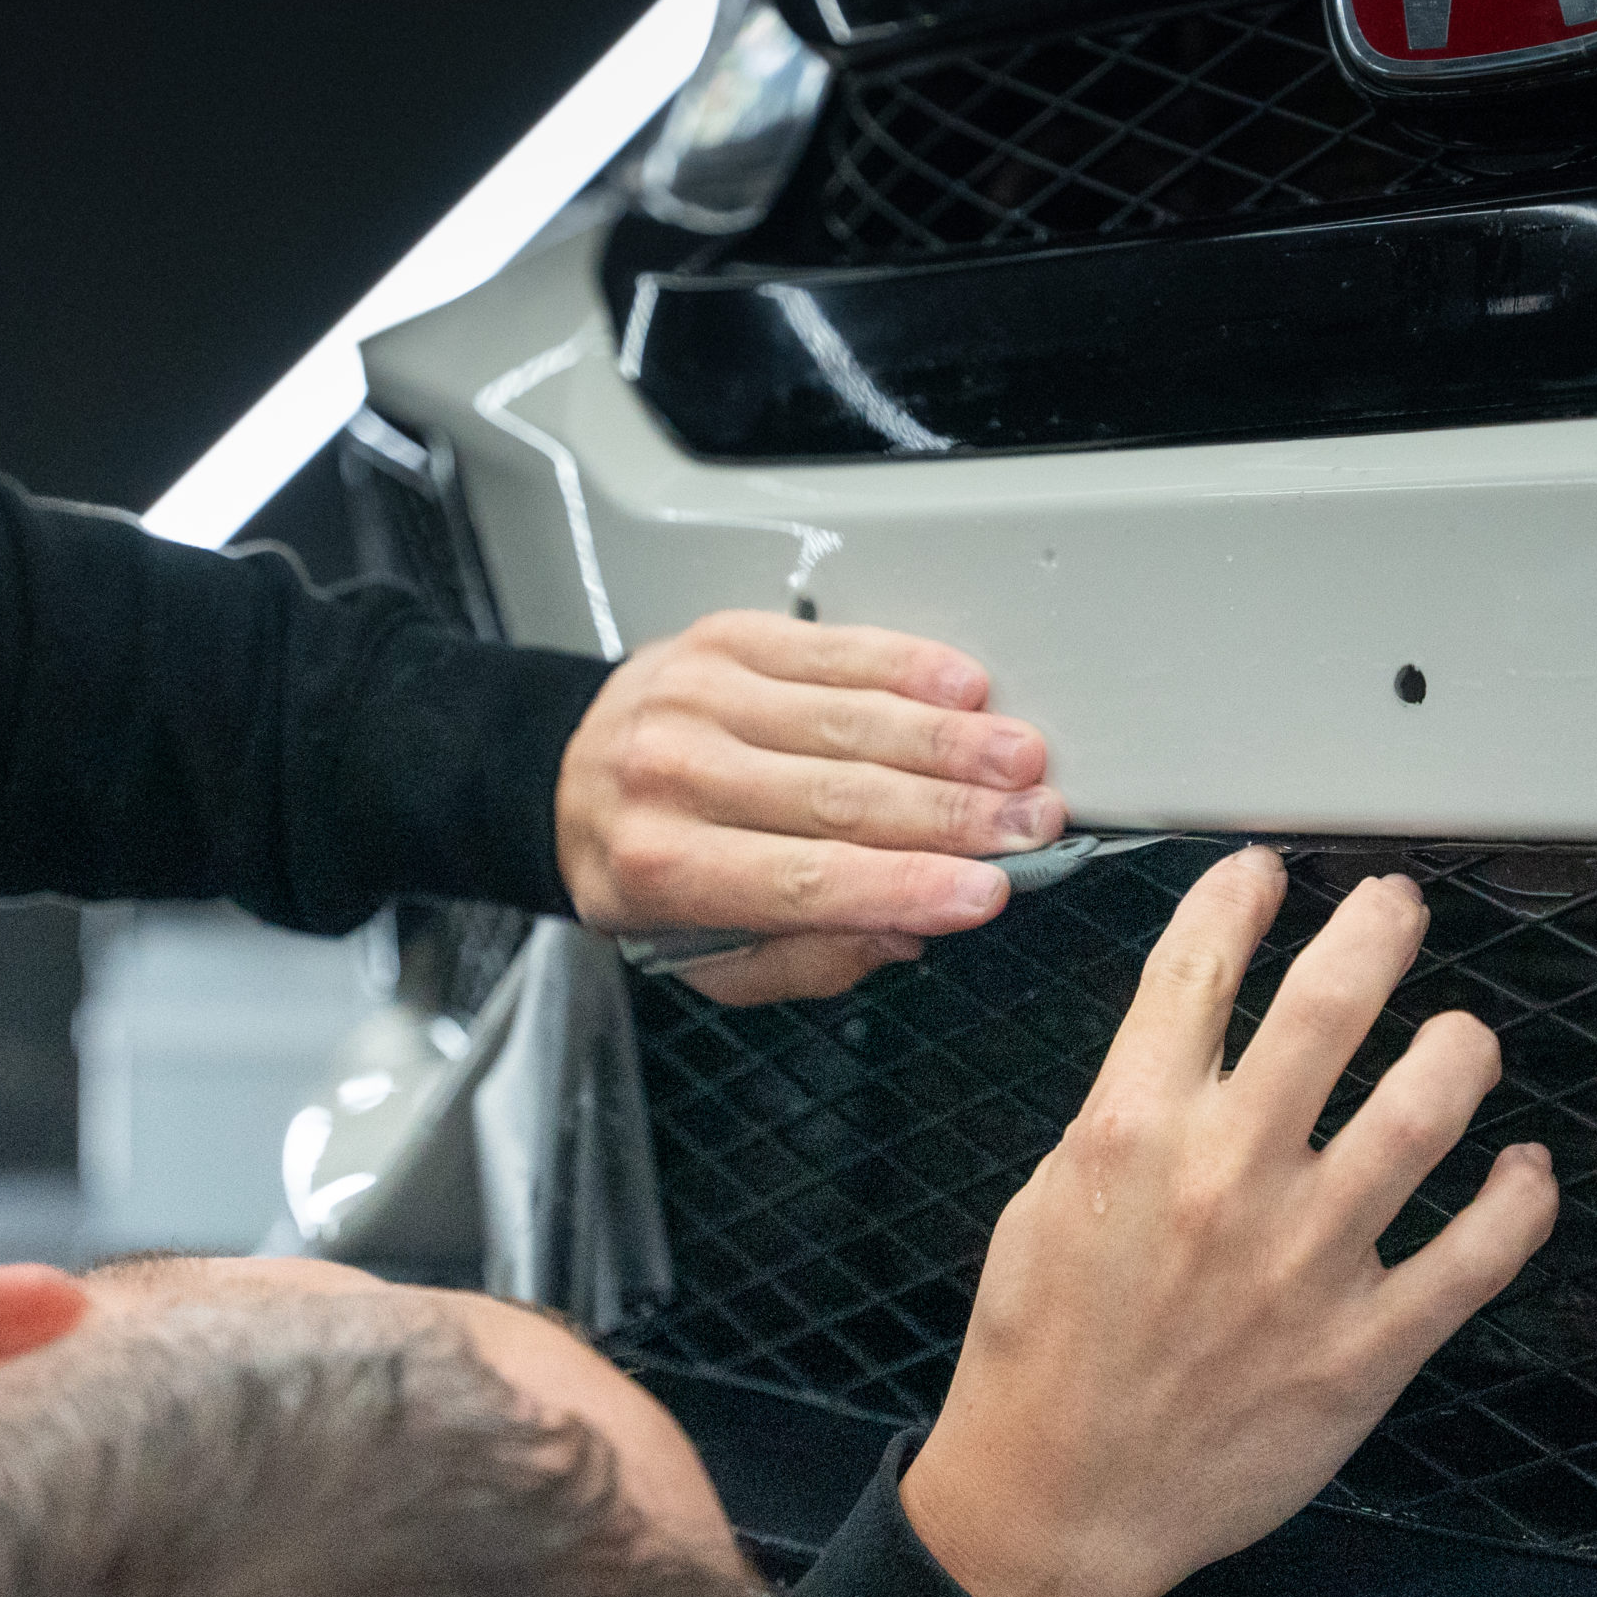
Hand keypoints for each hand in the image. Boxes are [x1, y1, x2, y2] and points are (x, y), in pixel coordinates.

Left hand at [554, 612, 1061, 1004]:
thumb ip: (808, 957)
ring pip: (847, 721)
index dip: (905, 885)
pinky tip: (966, 689)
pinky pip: (831, 650)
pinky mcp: (726, 639)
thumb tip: (906, 930)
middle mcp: (674, 773)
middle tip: (1031, 824)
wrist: (565, 774)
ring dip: (949, 742)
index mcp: (663, 866)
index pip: (805, 879)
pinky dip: (907, 668)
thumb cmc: (650, 870)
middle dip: (954, 813)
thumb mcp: (707, 956)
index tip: (984, 893)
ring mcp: (699, 696)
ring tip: (1020, 764)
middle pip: (840, 796)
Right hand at [899, 848, 1557, 1596]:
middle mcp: (1226, 1177)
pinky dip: (1520, 1196)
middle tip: (1397, 907)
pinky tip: (1523, 1167)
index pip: (1198, 966)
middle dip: (1378, 927)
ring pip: (1426, 1108)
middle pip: (1330, 1004)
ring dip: (1461, 1047)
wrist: (1057, 1500)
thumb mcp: (1050, 1198)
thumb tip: (1192, 1039)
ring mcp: (1307, 1260)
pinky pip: (1480, 1250)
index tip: (1267, 873)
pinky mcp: (1367, 1344)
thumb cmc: (1043, 1352)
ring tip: (1463, 1035)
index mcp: (1132, 1131)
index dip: (1241, 896)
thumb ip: (1127, 1110)